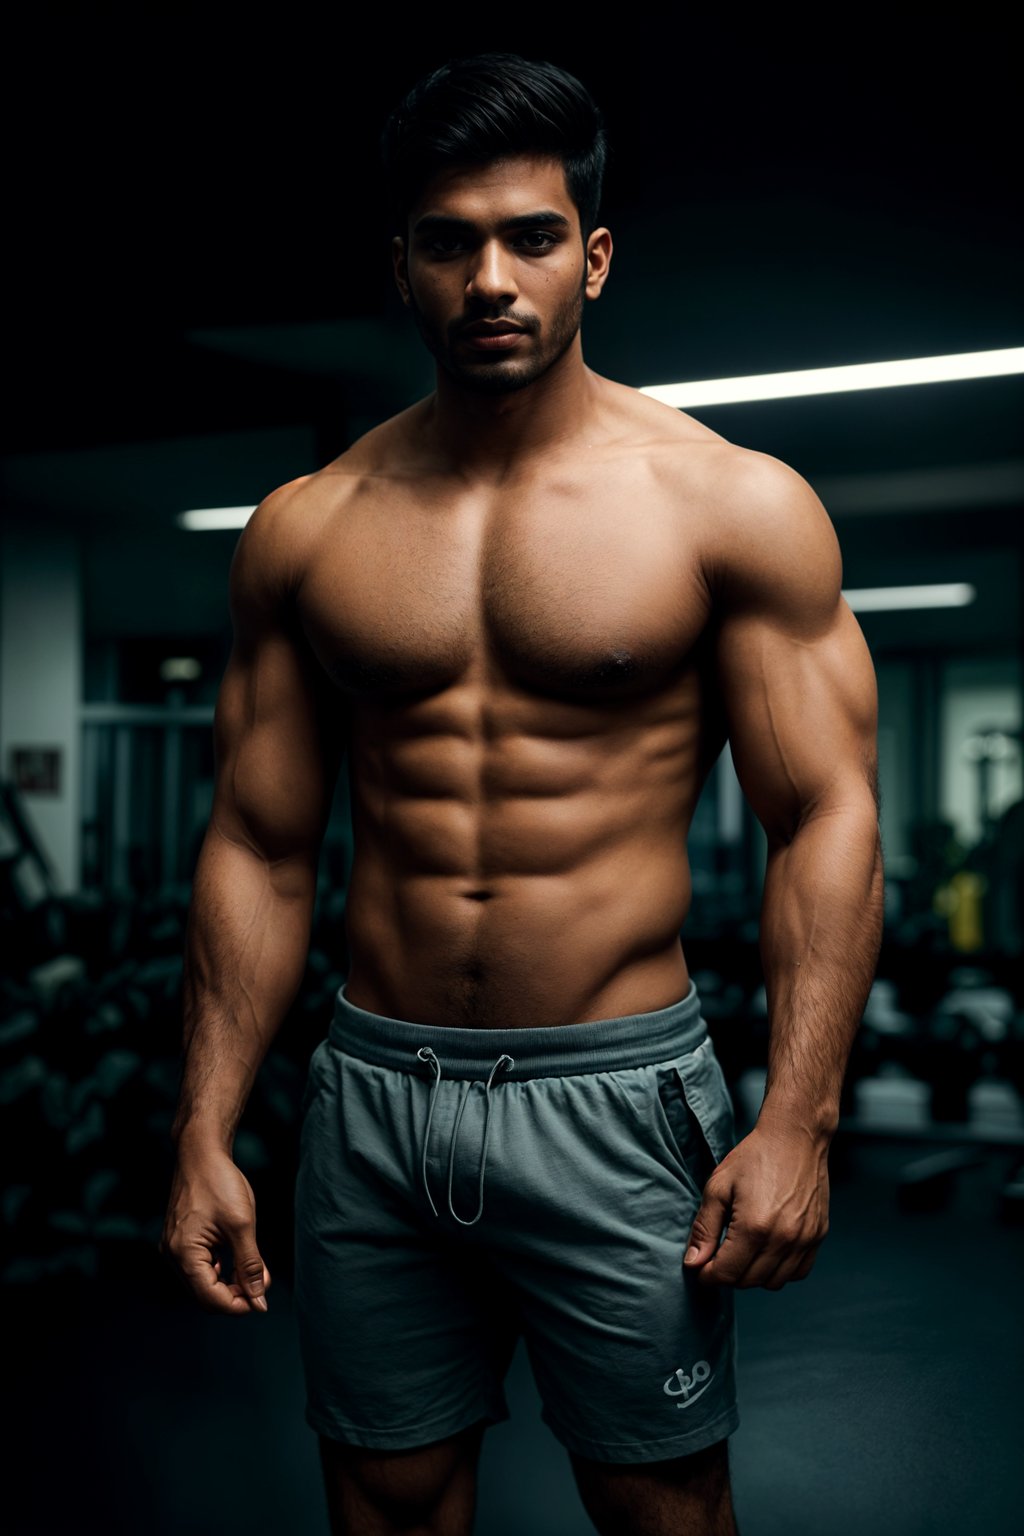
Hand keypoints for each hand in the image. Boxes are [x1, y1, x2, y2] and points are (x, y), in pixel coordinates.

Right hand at [160, 1144, 271, 1314]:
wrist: (201, 1151)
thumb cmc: (220, 1183)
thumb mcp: (242, 1225)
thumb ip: (250, 1265)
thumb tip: (259, 1298)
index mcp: (184, 1254)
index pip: (211, 1299)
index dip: (239, 1305)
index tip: (262, 1301)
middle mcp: (172, 1255)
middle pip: (204, 1294)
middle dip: (235, 1294)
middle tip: (262, 1285)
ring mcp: (173, 1247)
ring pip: (202, 1281)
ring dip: (229, 1282)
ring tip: (256, 1270)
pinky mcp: (179, 1239)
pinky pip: (198, 1266)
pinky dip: (219, 1268)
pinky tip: (237, 1258)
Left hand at [682, 1122, 829, 1289]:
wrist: (796, 1137)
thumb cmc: (754, 1157)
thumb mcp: (718, 1187)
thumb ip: (704, 1229)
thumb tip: (693, 1264)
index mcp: (754, 1227)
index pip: (726, 1274)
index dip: (707, 1275)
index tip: (700, 1266)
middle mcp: (783, 1239)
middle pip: (748, 1281)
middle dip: (728, 1274)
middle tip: (718, 1255)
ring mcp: (804, 1240)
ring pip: (773, 1282)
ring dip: (753, 1275)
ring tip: (742, 1252)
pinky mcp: (818, 1236)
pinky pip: (798, 1273)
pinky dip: (780, 1270)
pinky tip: (767, 1251)